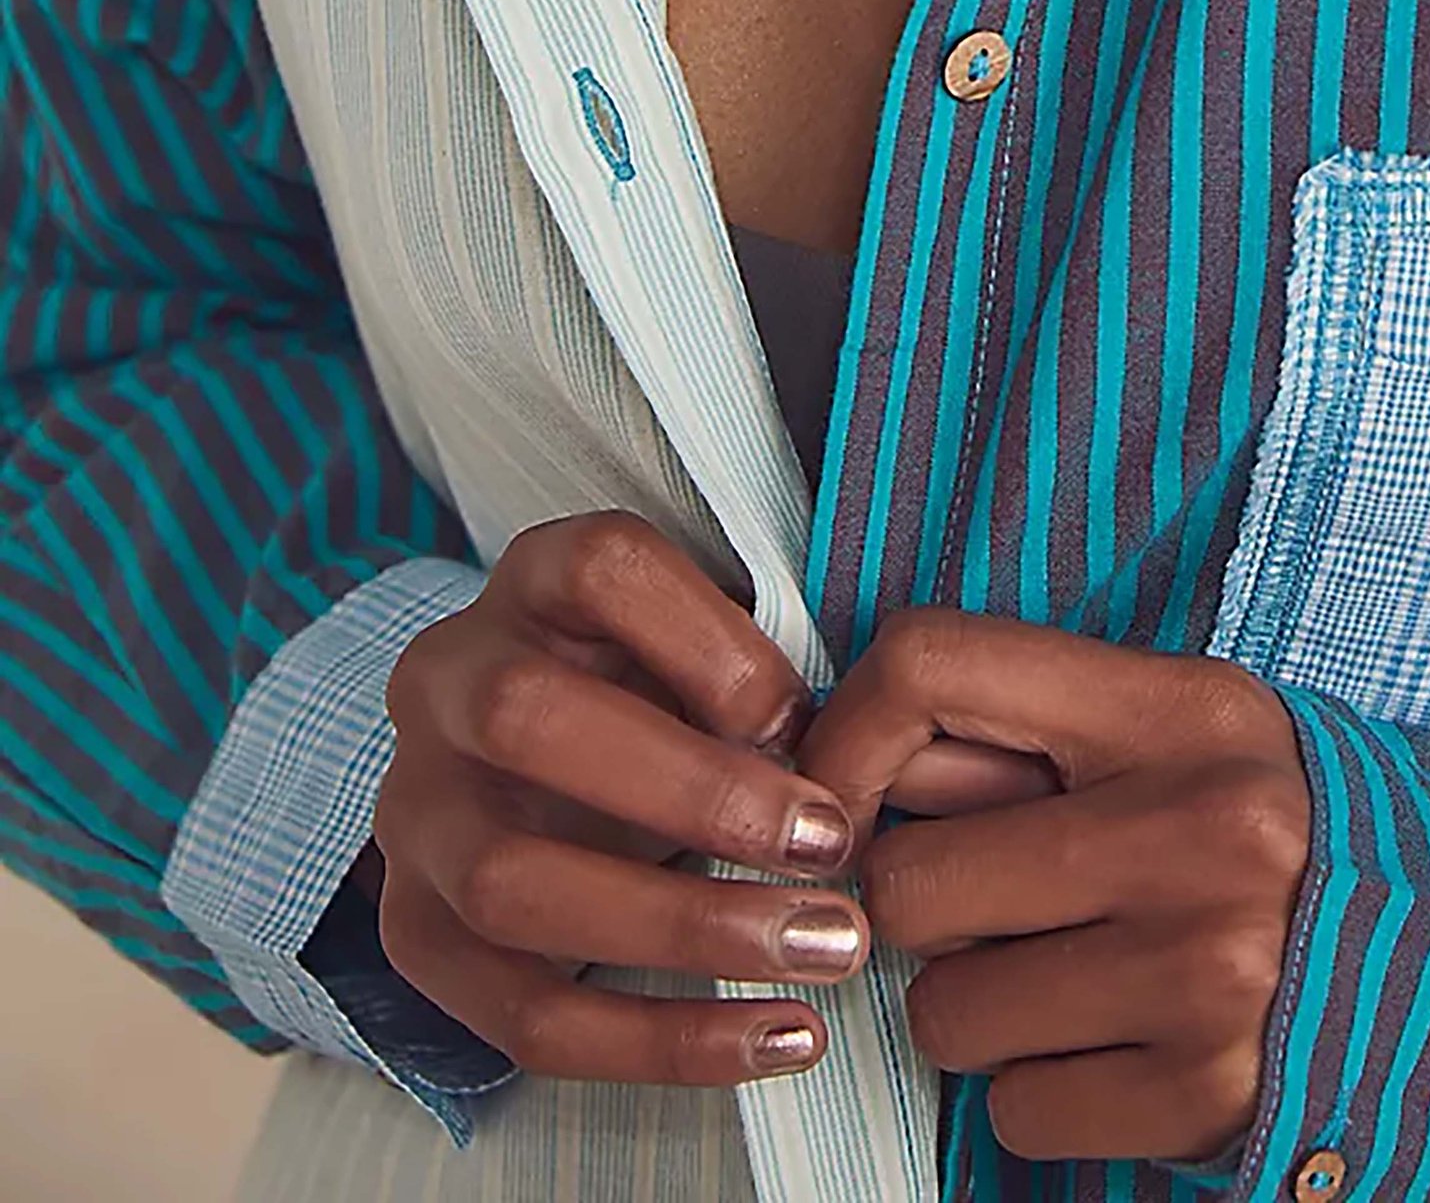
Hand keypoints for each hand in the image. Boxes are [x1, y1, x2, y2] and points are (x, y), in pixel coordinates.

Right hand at [371, 511, 878, 1086]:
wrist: (521, 773)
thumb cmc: (650, 692)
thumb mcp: (694, 646)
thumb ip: (749, 677)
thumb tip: (821, 769)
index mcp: (526, 584)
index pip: (603, 569)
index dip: (714, 644)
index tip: (808, 720)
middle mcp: (443, 686)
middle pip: (528, 717)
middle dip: (694, 792)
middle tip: (831, 846)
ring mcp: (415, 818)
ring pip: (512, 884)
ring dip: (686, 928)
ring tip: (825, 949)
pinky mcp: (418, 938)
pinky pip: (527, 1015)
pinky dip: (662, 1042)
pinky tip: (778, 1036)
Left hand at [794, 607, 1312, 1167]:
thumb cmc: (1278, 839)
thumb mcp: (1186, 736)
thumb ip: (1035, 737)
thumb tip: (839, 764)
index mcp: (1182, 710)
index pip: (934, 664)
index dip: (845, 738)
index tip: (838, 802)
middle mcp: (1197, 829)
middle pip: (913, 875)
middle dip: (929, 913)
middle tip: (1003, 911)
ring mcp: (1206, 969)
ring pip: (948, 1012)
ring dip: (982, 1013)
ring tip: (1074, 981)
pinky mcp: (1205, 1095)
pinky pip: (1015, 1111)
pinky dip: (1043, 1095)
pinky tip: (1119, 1051)